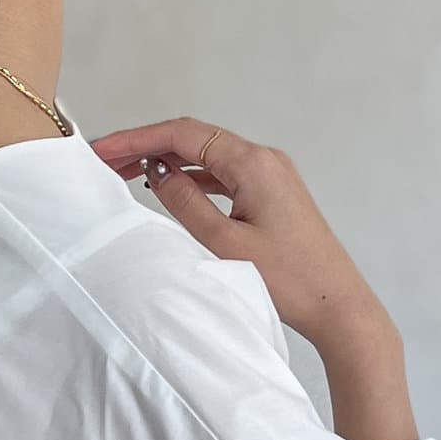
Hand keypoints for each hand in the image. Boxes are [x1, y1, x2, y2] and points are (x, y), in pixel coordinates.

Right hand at [88, 115, 395, 357]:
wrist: (336, 305)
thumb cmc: (289, 280)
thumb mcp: (224, 243)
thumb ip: (186, 203)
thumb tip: (158, 172)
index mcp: (252, 162)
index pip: (183, 134)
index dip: (138, 139)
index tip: (104, 148)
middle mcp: (263, 159)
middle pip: (194, 139)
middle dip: (148, 146)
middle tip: (107, 160)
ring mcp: (270, 176)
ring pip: (208, 157)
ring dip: (169, 162)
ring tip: (128, 174)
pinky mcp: (272, 196)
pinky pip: (224, 176)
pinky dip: (193, 178)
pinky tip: (171, 189)